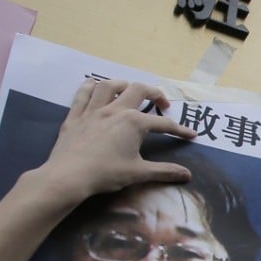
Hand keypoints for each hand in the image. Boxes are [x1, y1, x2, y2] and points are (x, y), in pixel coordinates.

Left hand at [38, 78, 194, 201]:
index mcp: (134, 122)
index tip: (191, 135)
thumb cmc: (107, 173)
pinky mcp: (75, 116)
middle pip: (138, 90)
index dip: (180, 130)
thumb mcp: (139, 173)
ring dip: (123, 85)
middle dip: (154, 93)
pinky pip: (82, 94)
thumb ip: (164, 171)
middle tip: (162, 104)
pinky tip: (94, 86)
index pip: (163, 124)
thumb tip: (187, 175)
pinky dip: (90, 87)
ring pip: (109, 86)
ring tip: (130, 90)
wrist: (69, 176)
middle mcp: (115, 110)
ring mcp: (93, 110)